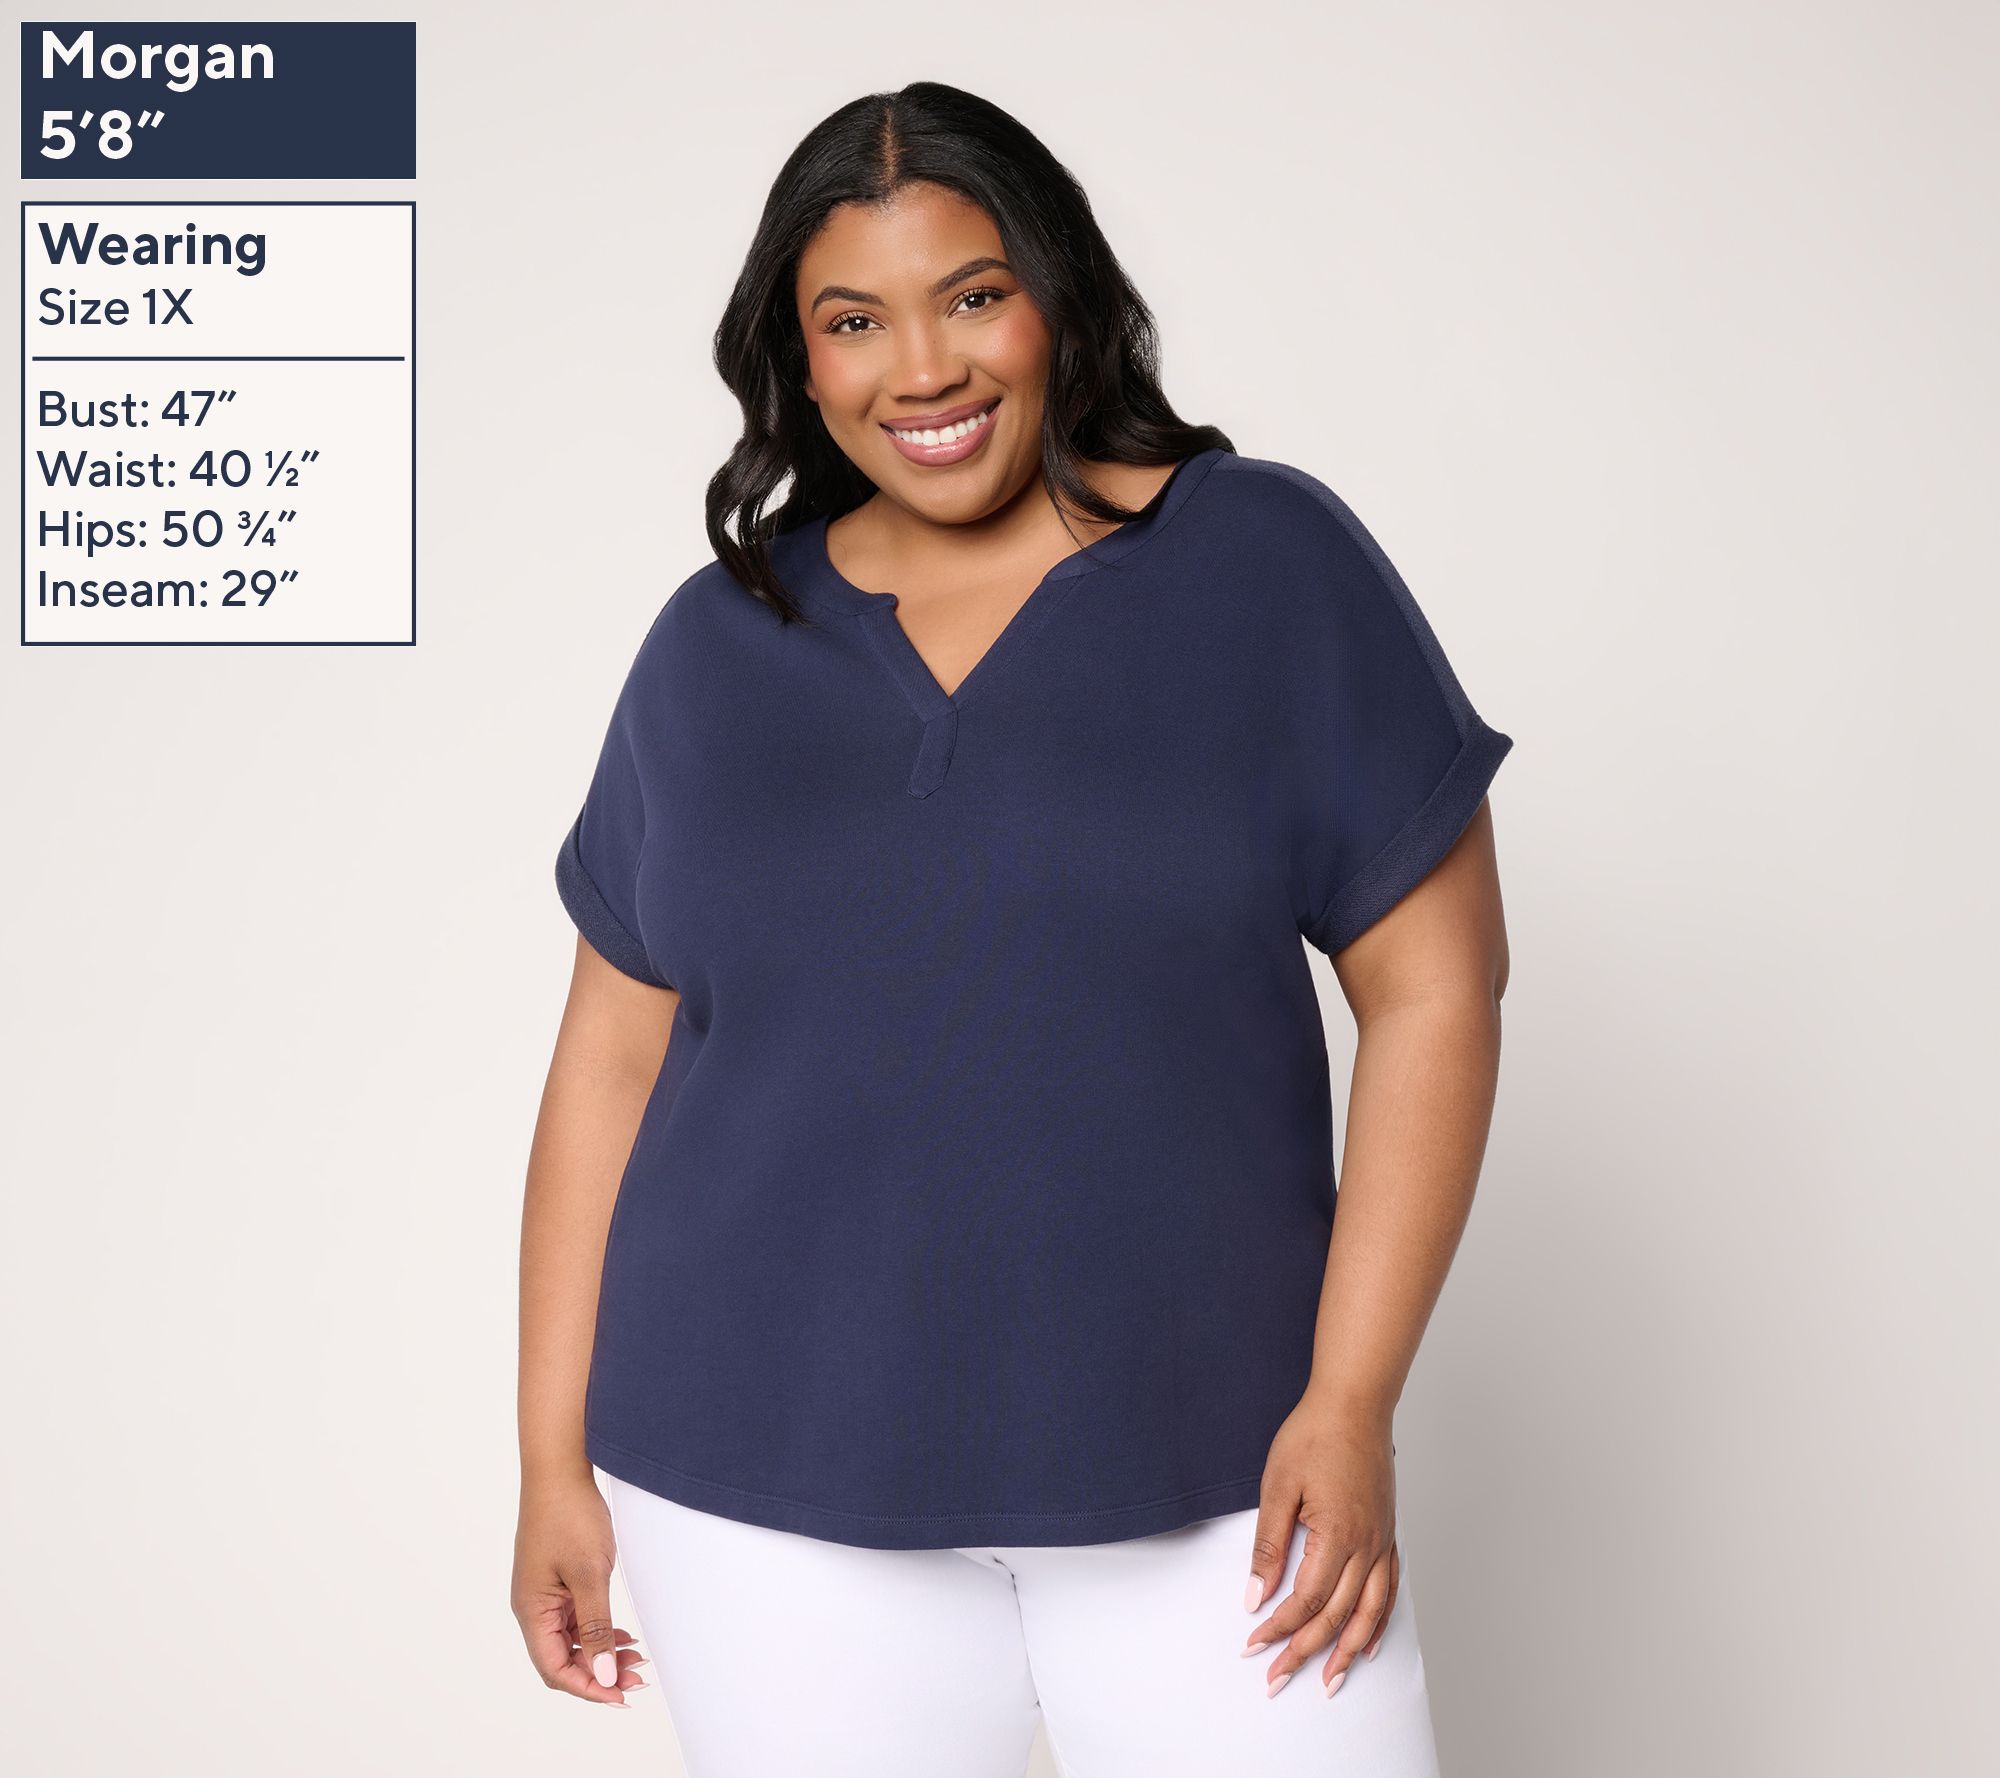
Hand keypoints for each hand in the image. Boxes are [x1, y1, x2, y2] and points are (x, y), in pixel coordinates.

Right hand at [512, 1471, 649, 1705]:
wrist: (560, 1470)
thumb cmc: (569, 1517)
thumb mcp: (589, 1575)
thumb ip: (596, 1627)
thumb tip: (602, 1674)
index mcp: (532, 1611)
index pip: (555, 1669)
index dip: (587, 1687)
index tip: (621, 1695)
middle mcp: (534, 1608)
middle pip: (563, 1659)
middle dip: (599, 1674)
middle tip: (638, 1678)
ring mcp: (545, 1595)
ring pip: (572, 1640)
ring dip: (602, 1654)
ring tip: (638, 1661)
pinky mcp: (558, 1582)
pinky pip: (577, 1619)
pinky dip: (599, 1631)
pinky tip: (624, 1637)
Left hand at [1241, 1388, 1399, 1698]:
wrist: (1354, 1403)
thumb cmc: (1314, 1436)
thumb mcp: (1278, 1487)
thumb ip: (1268, 1546)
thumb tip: (1255, 1596)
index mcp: (1338, 1536)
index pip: (1306, 1601)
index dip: (1279, 1627)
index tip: (1254, 1645)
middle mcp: (1367, 1546)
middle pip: (1336, 1616)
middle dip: (1306, 1651)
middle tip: (1279, 1678)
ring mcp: (1382, 1541)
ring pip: (1369, 1612)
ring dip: (1349, 1651)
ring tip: (1330, 1680)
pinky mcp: (1387, 1533)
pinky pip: (1389, 1589)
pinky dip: (1379, 1621)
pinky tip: (1369, 1641)